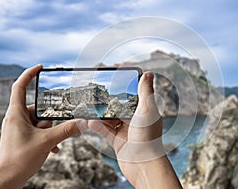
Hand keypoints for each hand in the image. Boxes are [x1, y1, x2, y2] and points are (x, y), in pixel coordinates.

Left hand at [0, 65, 87, 188]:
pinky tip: (52, 148)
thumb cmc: (18, 160)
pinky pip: (39, 131)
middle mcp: (17, 118)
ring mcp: (20, 128)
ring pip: (41, 122)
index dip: (30, 74)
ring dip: (50, 132)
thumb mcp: (47, 142)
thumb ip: (66, 130)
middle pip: (38, 108)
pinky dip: (47, 138)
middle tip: (53, 131)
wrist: (6, 180)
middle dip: (50, 120)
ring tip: (51, 143)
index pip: (20, 86)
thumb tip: (82, 122)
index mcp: (16, 114)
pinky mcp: (23, 137)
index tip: (41, 67)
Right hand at [89, 72, 181, 187]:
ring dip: (101, 115)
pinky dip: (98, 126)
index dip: (124, 88)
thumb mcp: (147, 110)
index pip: (134, 96)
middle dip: (109, 102)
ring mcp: (127, 132)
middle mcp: (136, 122)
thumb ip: (145, 92)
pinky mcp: (119, 142)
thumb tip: (148, 74)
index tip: (114, 80)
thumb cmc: (148, 137)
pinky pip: (106, 132)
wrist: (143, 165)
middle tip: (97, 94)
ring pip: (111, 120)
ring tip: (90, 107)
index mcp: (145, 112)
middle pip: (120, 108)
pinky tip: (89, 121)